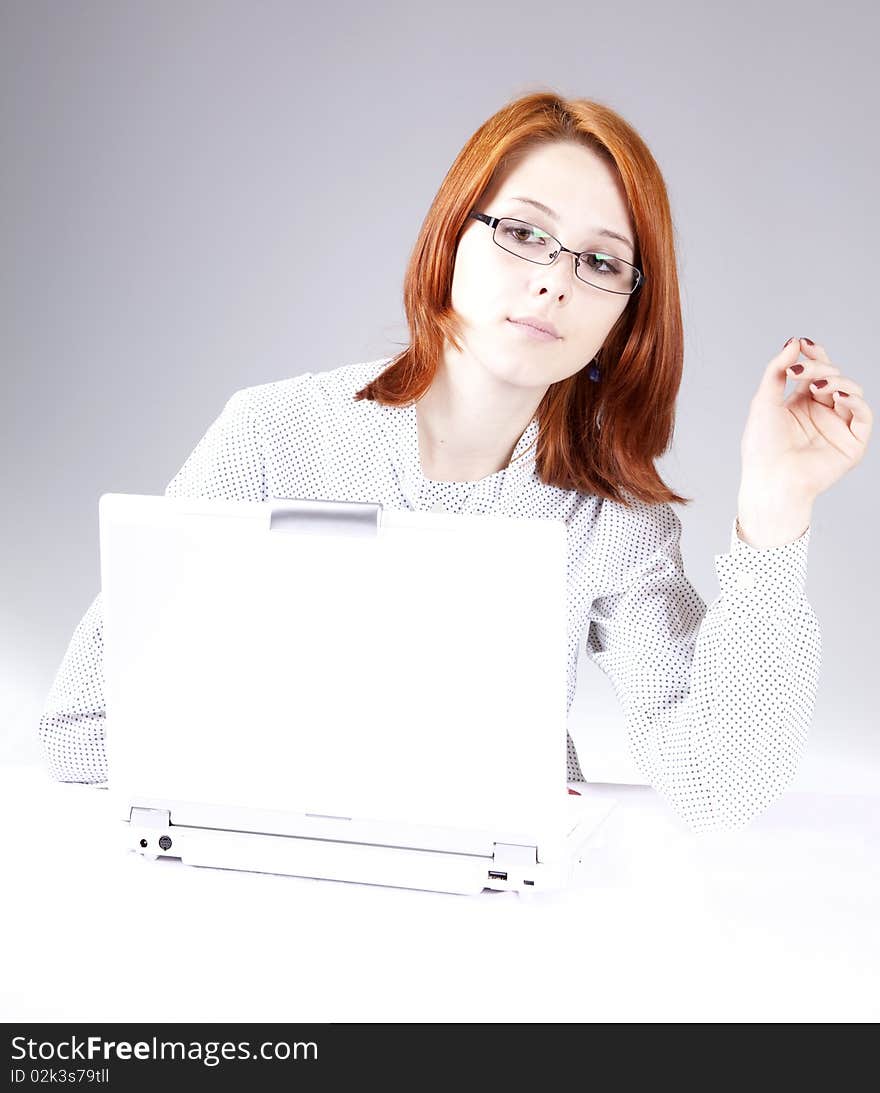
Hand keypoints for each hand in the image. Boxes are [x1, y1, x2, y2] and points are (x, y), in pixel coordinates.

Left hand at [740, 337, 872, 505]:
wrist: (770, 479)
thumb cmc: (761, 447)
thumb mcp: (764, 401)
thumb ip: (777, 370)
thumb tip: (793, 342)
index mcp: (800, 403)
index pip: (815, 371)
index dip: (814, 356)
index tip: (804, 344)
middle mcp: (821, 413)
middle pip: (833, 377)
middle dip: (820, 368)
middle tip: (801, 371)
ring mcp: (838, 427)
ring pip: (852, 391)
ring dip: (837, 381)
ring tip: (817, 386)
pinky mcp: (852, 443)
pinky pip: (864, 415)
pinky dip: (855, 401)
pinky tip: (837, 396)